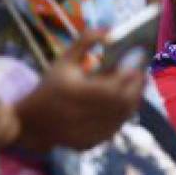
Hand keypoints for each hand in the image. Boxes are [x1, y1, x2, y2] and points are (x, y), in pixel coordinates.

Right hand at [15, 30, 145, 151]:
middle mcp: (81, 116)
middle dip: (137, 87)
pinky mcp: (91, 143)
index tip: (138, 64)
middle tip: (142, 74)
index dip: (130, 76)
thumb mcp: (64, 60)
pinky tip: (121, 102)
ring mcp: (87, 132)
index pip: (113, 87)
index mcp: (74, 93)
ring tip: (135, 86)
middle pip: (123, 103)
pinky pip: (116, 128)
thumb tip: (110, 31)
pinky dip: (122, 114)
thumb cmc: (51, 87)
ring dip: (133, 100)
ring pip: (123, 117)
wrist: (33, 124)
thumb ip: (86, 41)